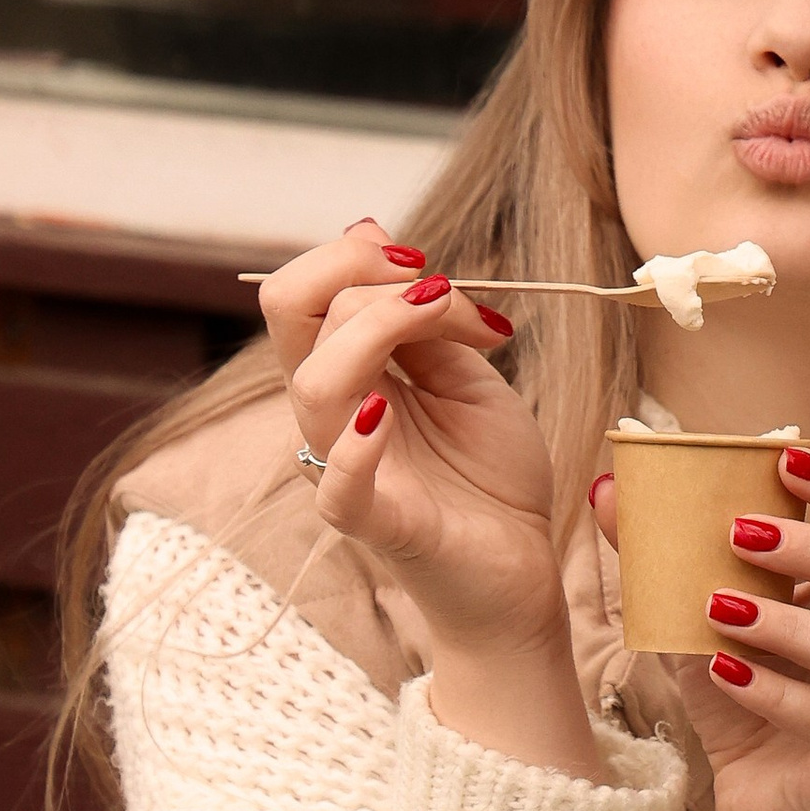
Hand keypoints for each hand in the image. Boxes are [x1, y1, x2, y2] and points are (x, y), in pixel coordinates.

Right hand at [266, 224, 564, 654]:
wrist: (519, 565)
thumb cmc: (488, 474)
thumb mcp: (469, 376)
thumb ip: (428, 322)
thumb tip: (387, 246)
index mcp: (348, 371)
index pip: (307, 290)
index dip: (360, 256)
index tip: (435, 269)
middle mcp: (332, 410)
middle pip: (290, 311)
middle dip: (360, 270)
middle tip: (437, 284)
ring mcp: (344, 464)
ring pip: (316, 378)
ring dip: (382, 326)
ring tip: (446, 319)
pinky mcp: (374, 521)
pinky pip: (339, 486)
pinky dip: (355, 447)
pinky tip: (384, 415)